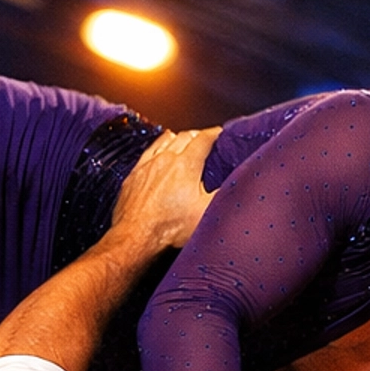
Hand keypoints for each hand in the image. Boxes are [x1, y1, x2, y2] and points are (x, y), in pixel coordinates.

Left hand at [110, 126, 220, 251]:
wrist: (136, 237)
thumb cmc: (169, 229)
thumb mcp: (205, 213)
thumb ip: (222, 194)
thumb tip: (235, 183)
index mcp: (186, 165)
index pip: (204, 140)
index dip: (214, 134)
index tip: (219, 133)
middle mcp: (166, 159)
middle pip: (184, 136)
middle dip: (197, 135)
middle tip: (204, 139)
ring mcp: (147, 165)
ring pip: (165, 141)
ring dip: (177, 138)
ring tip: (183, 139)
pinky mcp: (134, 175)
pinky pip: (148, 152)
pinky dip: (157, 147)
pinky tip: (159, 151)